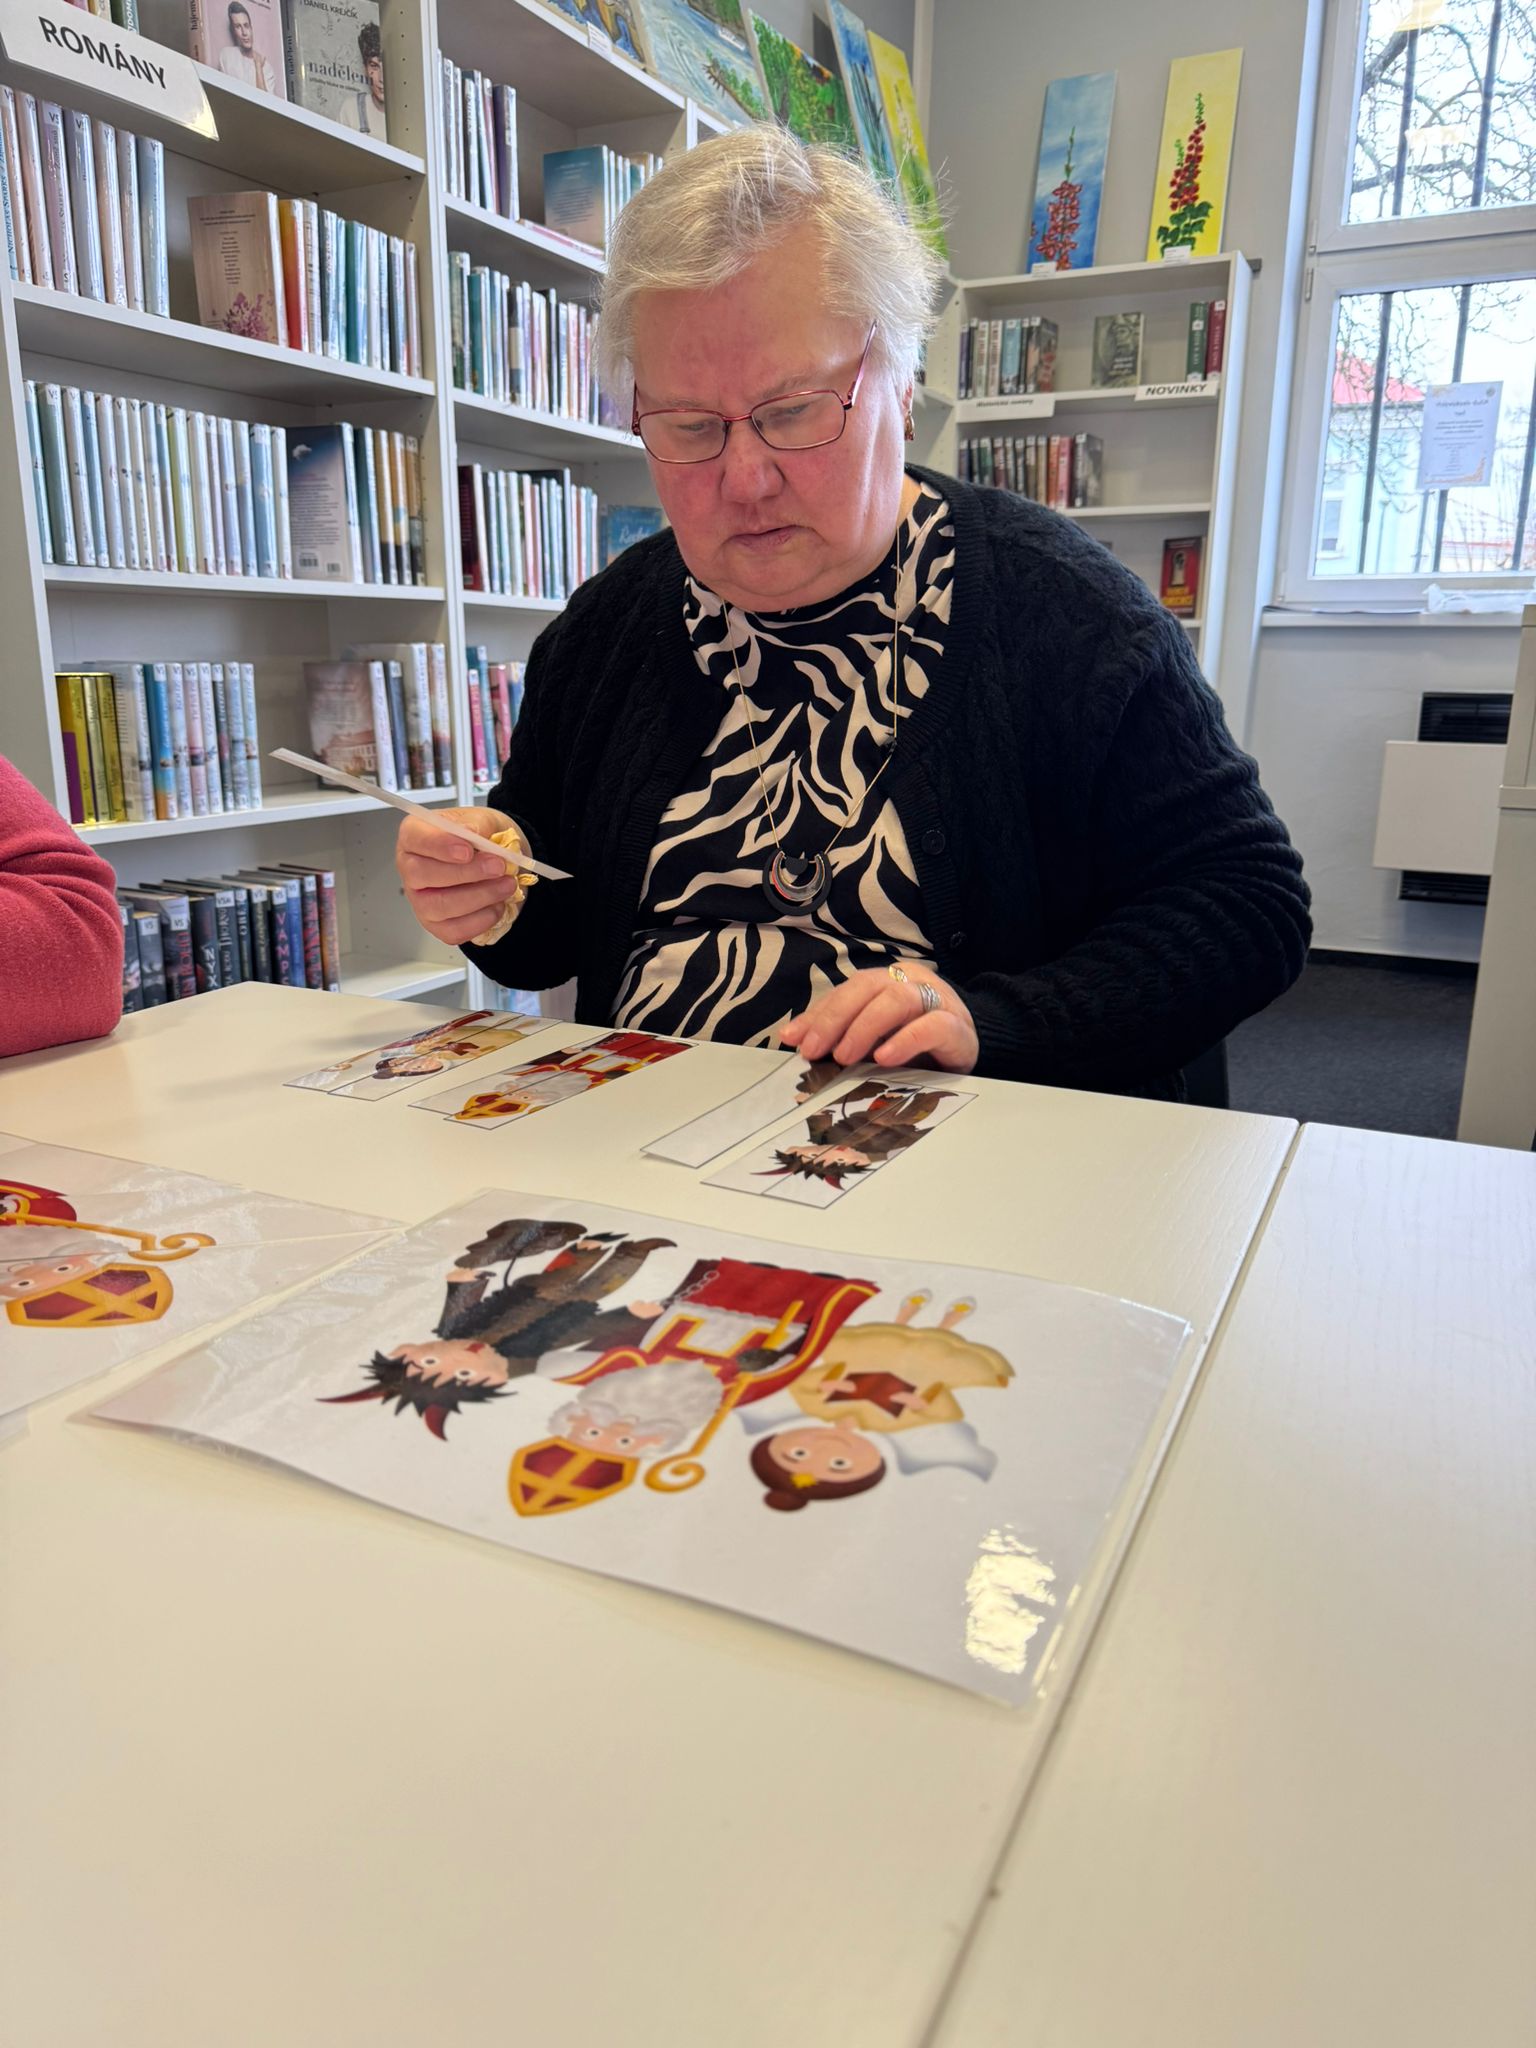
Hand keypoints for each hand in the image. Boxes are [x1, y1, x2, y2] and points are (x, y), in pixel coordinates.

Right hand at [395, 808, 531, 947]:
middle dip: (467, 873)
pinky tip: (497, 906)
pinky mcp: (436, 924)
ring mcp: (420, 899)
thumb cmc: (480, 838)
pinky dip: (480, 920)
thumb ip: (477, 824)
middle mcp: (411, 868)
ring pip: (440, 905)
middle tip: (498, 866)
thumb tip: (472, 833)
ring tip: (507, 885)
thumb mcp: (483, 819)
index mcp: (414, 835)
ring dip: (480, 897)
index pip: (414, 838)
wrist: (497, 860)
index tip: (467, 850)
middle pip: (423, 874)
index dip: (439, 845)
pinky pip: (453, 930)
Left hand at [780, 967, 978, 1073]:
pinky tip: (884, 1058)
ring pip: (898, 999)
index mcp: (889, 980)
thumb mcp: (872, 1037)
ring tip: (845, 1056)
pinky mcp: (959, 1030)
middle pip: (870, 987)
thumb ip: (836, 1032)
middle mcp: (913, 983)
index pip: (850, 988)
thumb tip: (791, 1036)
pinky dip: (906, 1040)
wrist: (968, 1052)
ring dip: (865, 1027)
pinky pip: (933, 1027)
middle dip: (836, 1019)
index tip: (796, 1041)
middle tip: (816, 1051)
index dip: (821, 1013)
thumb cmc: (915, 1044)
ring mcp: (939, 1002)